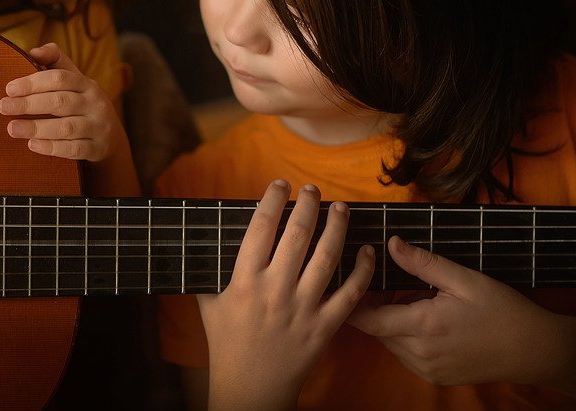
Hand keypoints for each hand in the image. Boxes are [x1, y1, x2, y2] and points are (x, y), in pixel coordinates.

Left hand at [0, 43, 123, 161]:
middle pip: (61, 102)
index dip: (33, 82)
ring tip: (12, 128)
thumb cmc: (81, 103)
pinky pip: (73, 149)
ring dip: (37, 127)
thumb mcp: (74, 80)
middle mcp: (95, 103)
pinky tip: (32, 145)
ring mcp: (97, 127)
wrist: (110, 136)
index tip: (9, 89)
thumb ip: (54, 61)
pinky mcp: (96, 149)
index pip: (60, 78)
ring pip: (66, 127)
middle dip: (30, 104)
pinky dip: (52, 147)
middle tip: (3, 107)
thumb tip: (33, 52)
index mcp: (86, 84)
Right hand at [197, 180, 374, 410]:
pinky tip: (366, 250)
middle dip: (308, 205)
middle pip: (297, 235)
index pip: (260, 228)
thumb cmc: (226, 345)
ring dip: (337, 227)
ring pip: (327, 257)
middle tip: (312, 190)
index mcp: (243, 282)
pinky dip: (362, 269)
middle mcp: (274, 292)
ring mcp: (302, 310)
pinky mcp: (324, 328)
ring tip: (340, 208)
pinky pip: (350, 293)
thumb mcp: (208, 303)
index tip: (281, 185)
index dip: (272, 200)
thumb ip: (211, 269)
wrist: (249, 391)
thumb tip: (209, 236)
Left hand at [347, 236, 562, 386]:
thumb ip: (423, 262)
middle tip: (384, 280)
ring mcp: (427, 370)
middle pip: (377, 330)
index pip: (368, 319)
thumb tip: (391, 243)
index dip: (353, 300)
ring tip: (410, 298)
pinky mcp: (434, 377)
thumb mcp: (464, 279)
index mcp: (424, 326)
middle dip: (374, 306)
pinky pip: (405, 354)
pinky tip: (425, 319)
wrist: (533, 350)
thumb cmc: (501, 310)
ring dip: (391, 321)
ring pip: (390, 342)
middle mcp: (420, 353)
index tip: (351, 279)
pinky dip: (405, 336)